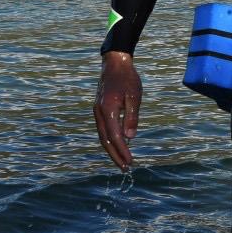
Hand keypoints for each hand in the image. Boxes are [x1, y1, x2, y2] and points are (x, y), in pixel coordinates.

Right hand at [94, 51, 141, 170]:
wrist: (114, 63)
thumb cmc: (127, 78)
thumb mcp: (134, 96)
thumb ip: (132, 117)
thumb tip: (131, 137)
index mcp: (107, 109)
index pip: (115, 136)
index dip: (122, 151)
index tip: (130, 162)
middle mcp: (99, 113)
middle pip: (105, 140)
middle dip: (115, 155)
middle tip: (125, 169)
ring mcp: (97, 111)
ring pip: (102, 136)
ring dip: (112, 150)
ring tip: (122, 161)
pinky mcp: (99, 110)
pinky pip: (103, 129)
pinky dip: (109, 140)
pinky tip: (118, 146)